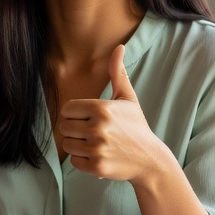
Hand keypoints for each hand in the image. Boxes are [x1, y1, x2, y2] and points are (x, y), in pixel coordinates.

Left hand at [57, 44, 170, 182]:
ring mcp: (97, 148)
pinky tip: (99, 156)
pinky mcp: (97, 167)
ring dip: (78, 145)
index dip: (75, 114)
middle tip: (92, 133)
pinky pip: (74, 162)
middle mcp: (98, 128)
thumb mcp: (128, 99)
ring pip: (67, 145)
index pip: (67, 109)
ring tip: (95, 144)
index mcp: (102, 108)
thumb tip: (119, 47)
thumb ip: (117, 73)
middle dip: (75, 130)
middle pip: (64, 127)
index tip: (88, 118)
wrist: (150, 159)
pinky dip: (83, 161)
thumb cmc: (136, 126)